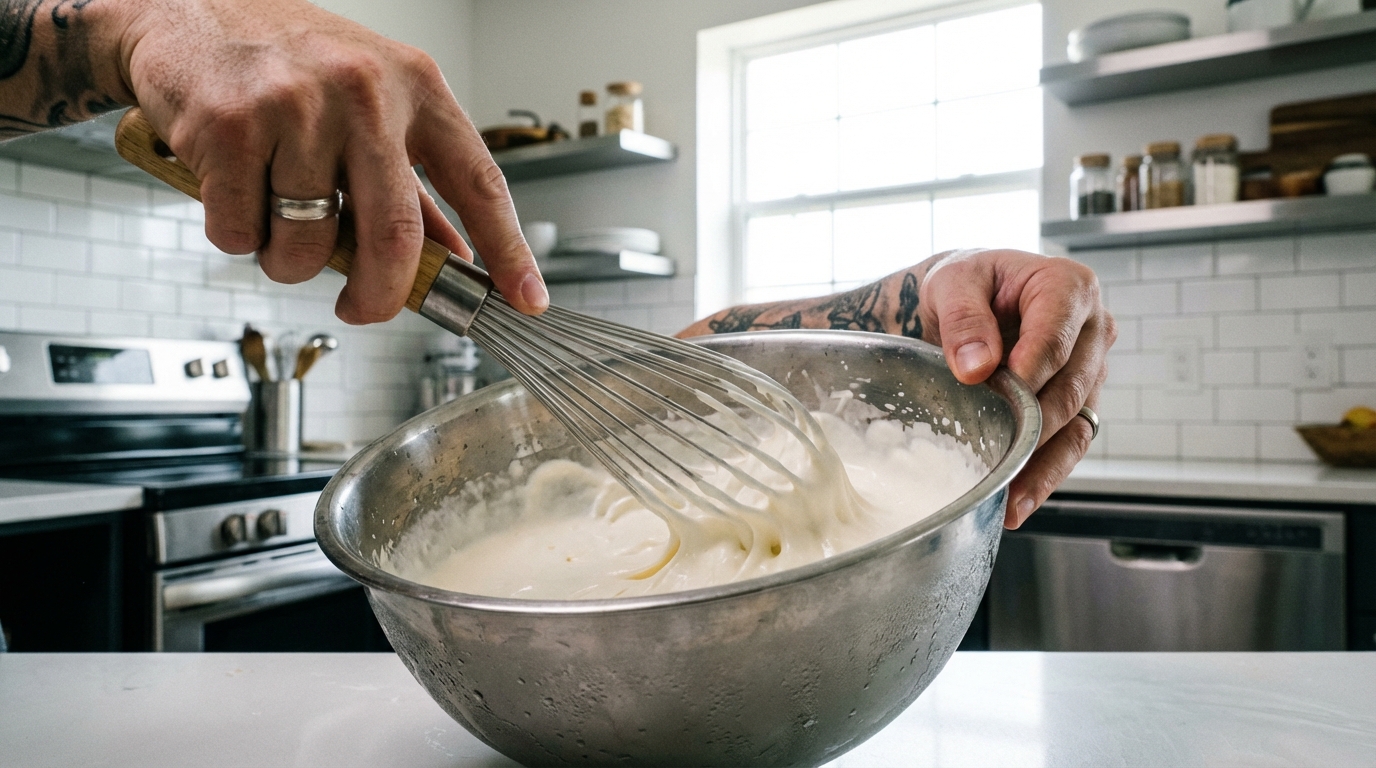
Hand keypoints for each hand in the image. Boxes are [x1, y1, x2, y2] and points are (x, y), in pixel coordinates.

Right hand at [116, 0, 546, 321]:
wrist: (185, 5)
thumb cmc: (288, 61)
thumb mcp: (371, 100)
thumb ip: (412, 180)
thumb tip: (455, 255)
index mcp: (415, 85)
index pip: (480, 182)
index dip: (508, 250)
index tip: (525, 299)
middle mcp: (363, 92)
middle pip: (395, 237)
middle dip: (380, 297)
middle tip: (363, 308)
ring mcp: (296, 107)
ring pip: (308, 246)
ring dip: (288, 259)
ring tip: (274, 211)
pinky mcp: (230, 128)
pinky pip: (242, 233)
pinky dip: (236, 234)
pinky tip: (232, 187)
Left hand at [917, 249, 1115, 528]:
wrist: (963, 300)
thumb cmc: (963, 284)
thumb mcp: (952, 283)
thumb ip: (963, 319)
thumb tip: (977, 368)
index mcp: (1069, 287)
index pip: (1057, 338)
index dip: (1032, 370)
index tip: (1003, 392)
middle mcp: (1093, 330)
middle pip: (1071, 388)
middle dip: (1035, 426)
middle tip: (999, 455)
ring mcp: (1089, 371)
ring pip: (1077, 426)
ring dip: (1044, 467)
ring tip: (1012, 500)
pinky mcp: (1077, 405)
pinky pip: (1068, 445)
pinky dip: (1044, 476)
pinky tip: (1018, 503)